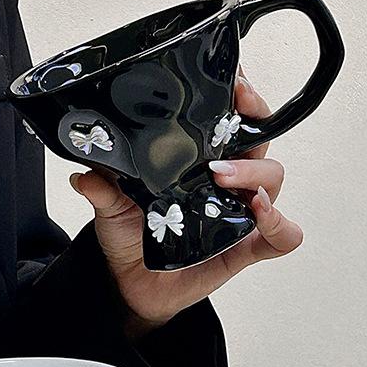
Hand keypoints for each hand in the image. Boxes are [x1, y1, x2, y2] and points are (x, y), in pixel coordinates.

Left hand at [69, 69, 303, 337]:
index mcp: (200, 160)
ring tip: (223, 177)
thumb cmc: (129, 237)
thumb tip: (83, 175)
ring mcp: (240, 213)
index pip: (232, 120)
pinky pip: (283, 235)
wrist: (130, 283)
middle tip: (230, 127)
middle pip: (259, 140)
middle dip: (253, 123)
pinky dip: (281, 225)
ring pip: (273, 179)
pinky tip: (261, 215)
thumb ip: (103, 189)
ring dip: (254, 174)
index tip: (235, 83)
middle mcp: (226, 180)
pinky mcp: (246, 247)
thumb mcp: (111, 208)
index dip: (241, 98)